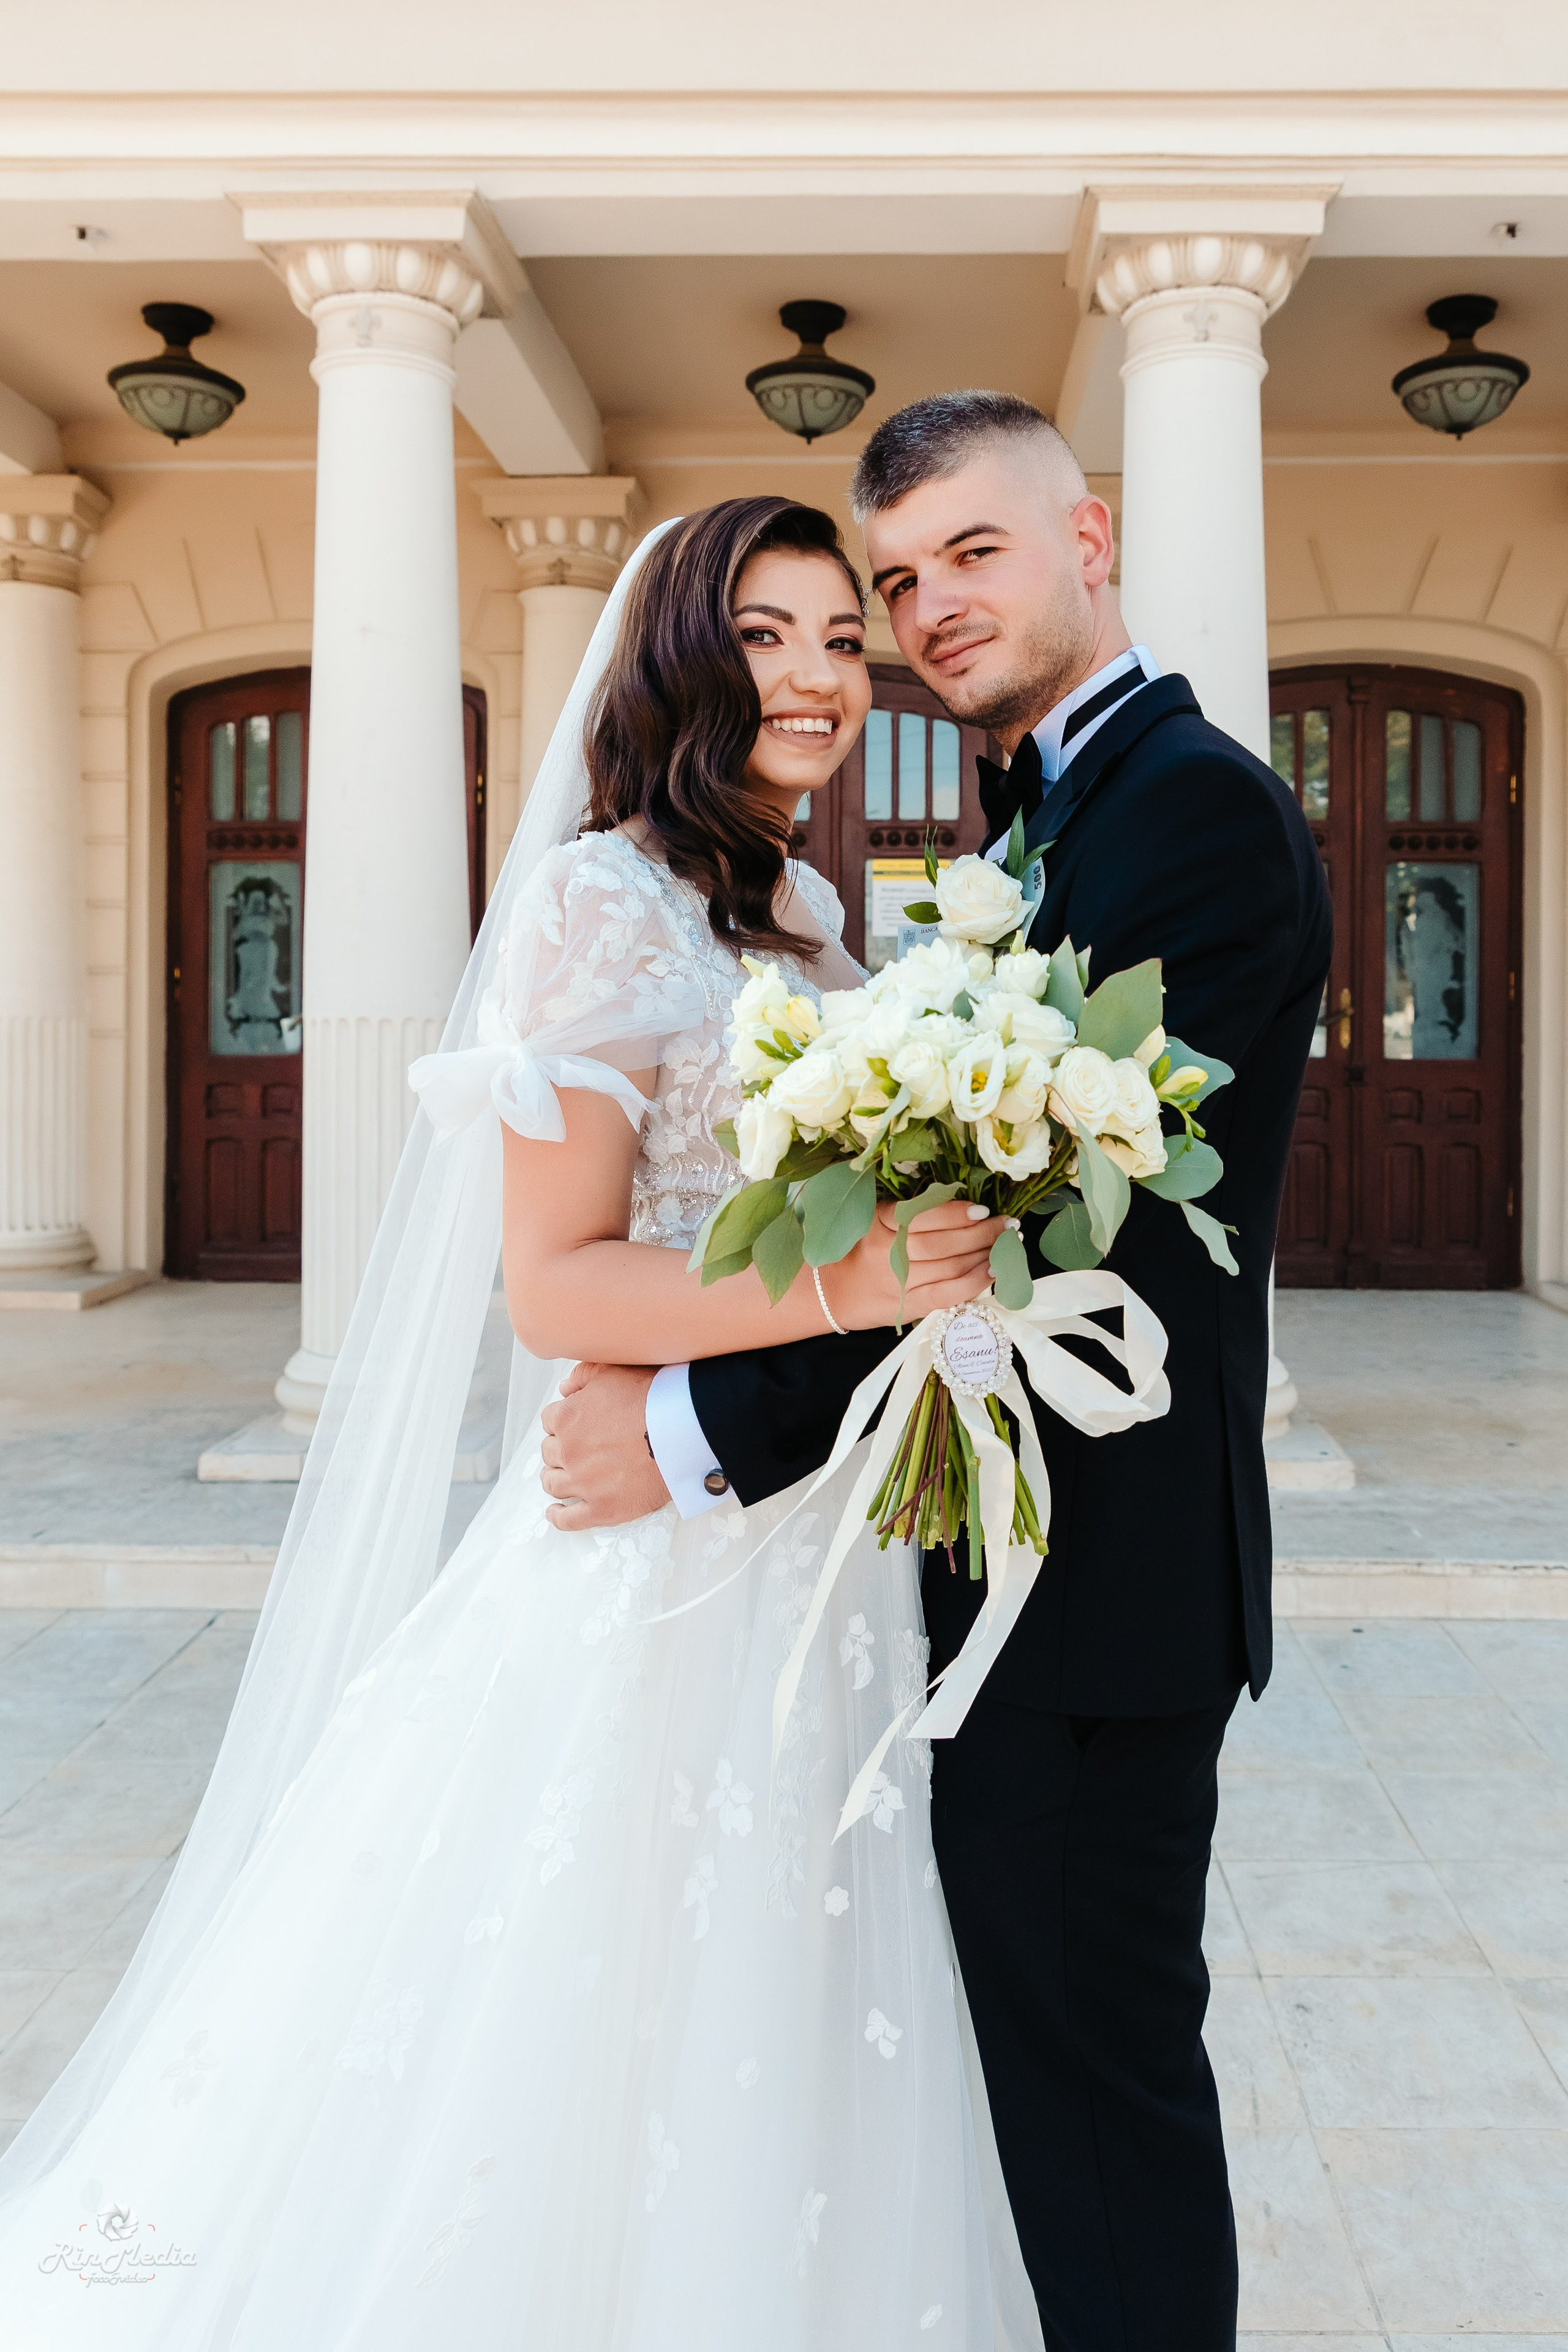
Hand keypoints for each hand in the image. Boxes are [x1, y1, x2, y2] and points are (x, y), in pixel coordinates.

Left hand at [540, 1361, 668, 1531]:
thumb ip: (583, 1376)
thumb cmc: (653, 1398)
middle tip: (574, 1450)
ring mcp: (583, 1483)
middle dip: (559, 1450)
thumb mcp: (613, 1370)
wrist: (682, 1431)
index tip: (573, 1426)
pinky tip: (555, 1512)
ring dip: (555, 1479)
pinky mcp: (602, 1508)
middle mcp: (568, 1452)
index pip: (550, 1421)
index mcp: (567, 1418)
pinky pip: (569, 1519)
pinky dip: (558, 1516)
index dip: (562, 1422)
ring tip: (561, 1479)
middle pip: (549, 1453)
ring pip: (553, 1484)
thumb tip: (564, 1390)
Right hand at [826, 1198, 1006, 1330]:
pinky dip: (974, 1282)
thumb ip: (912, 1214)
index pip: (926, 1215)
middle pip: (945, 1242)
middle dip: (983, 1232)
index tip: (983, 1209)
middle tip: (1008, 1225)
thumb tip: (963, 1206)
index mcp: (880, 1223)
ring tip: (1007, 1244)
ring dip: (986, 1254)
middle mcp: (889, 1252)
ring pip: (951, 1266)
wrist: (829, 1292)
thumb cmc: (859, 1250)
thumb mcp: (876, 1221)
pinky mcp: (908, 1307)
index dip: (958, 1212)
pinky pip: (948, 1295)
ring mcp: (899, 1282)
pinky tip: (993, 1272)